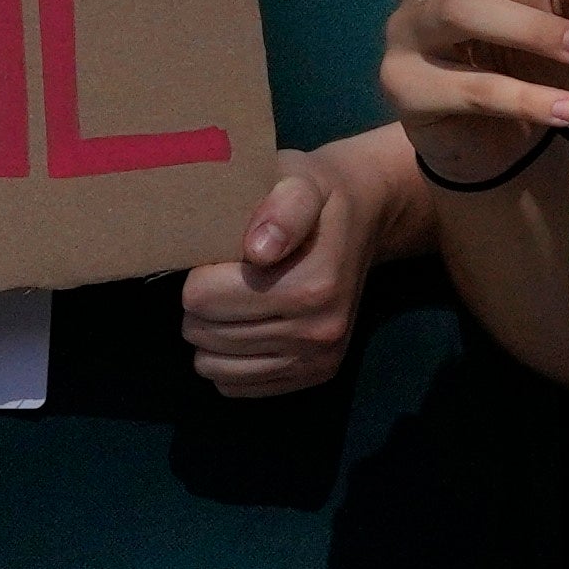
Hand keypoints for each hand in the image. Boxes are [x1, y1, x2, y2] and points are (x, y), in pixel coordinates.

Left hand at [179, 130, 407, 397]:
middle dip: (203, 305)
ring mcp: (318, 358)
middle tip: (230, 279)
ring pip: (211, 366)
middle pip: (202, 333)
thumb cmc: (317, 197)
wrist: (368, 217)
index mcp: (312, 285)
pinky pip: (234, 385)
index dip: (201, 273)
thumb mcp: (297, 182)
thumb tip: (260, 250)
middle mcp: (319, 331)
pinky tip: (248, 330)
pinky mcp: (316, 375)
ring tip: (238, 304)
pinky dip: (229, 360)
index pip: (201, 299)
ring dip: (212, 335)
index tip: (226, 257)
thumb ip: (281, 210)